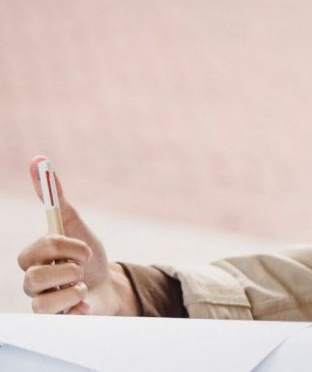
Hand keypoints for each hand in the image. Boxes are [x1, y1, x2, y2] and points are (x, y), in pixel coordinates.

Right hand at [17, 156, 138, 315]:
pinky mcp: (57, 319)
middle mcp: (32, 281)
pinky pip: (58, 319)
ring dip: (73, 290)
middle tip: (82, 269)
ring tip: (83, 287)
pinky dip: (78, 307)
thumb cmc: (88, 256)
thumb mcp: (76, 225)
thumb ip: (57, 197)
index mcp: (34, 257)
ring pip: (42, 302)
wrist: (108, 285)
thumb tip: (39, 161)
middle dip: (68, 271)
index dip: (63, 248)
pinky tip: (86, 302)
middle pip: (34, 278)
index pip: (36, 250)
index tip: (84, 249)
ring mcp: (43, 302)